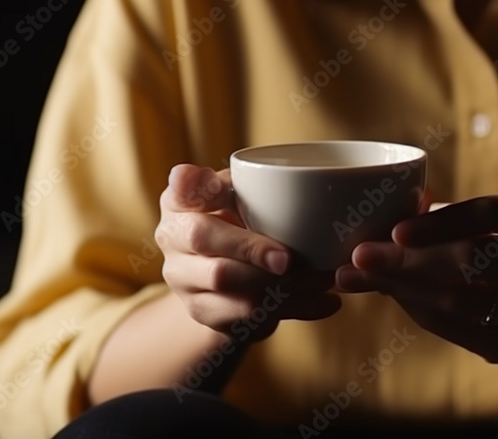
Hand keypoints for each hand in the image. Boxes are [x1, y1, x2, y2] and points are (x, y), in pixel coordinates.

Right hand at [156, 164, 340, 340]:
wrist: (228, 274)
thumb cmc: (240, 220)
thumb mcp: (240, 193)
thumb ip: (250, 183)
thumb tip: (276, 181)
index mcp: (180, 201)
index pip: (182, 188)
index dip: (200, 187)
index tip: (221, 188)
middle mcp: (172, 239)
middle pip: (202, 240)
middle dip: (249, 249)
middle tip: (289, 258)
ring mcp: (184, 280)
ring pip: (228, 286)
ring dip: (282, 285)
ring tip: (324, 279)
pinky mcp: (206, 313)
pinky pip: (249, 317)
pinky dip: (294, 310)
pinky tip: (325, 303)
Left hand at [335, 195, 497, 363]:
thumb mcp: (494, 228)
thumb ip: (444, 218)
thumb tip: (383, 205)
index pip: (491, 213)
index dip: (442, 221)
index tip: (396, 230)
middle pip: (477, 259)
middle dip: (411, 259)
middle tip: (359, 257)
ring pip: (464, 303)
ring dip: (403, 289)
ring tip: (356, 277)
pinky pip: (459, 331)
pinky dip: (417, 310)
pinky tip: (387, 294)